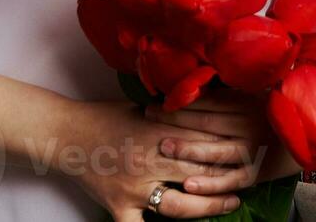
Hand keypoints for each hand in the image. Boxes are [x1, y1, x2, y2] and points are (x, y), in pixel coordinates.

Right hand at [60, 99, 246, 219]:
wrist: (66, 133)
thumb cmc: (104, 117)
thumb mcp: (143, 108)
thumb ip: (173, 115)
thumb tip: (205, 112)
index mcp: (158, 132)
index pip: (203, 143)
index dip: (228, 150)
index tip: (248, 151)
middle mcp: (150, 161)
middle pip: (199, 173)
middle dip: (227, 178)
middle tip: (248, 180)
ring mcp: (134, 187)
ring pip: (180, 204)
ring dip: (208, 206)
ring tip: (230, 204)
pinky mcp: (118, 206)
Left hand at [145, 88, 302, 195]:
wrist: (312, 138)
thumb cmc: (276, 114)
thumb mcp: (256, 96)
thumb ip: (229, 93)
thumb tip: (196, 82)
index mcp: (245, 103)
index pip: (207, 101)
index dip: (181, 100)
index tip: (156, 100)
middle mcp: (246, 124)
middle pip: (205, 122)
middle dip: (174, 120)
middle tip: (147, 117)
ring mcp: (250, 150)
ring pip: (214, 150)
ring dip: (187, 149)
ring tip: (163, 147)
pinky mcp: (254, 173)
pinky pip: (229, 179)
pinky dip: (209, 184)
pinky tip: (188, 185)